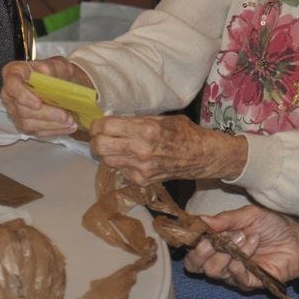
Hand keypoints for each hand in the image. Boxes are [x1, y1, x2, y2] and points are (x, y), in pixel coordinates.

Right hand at [0, 57, 92, 136]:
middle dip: (46, 114)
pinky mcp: (23, 124)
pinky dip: (54, 130)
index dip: (23, 95)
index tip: (38, 103)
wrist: (64, 84)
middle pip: (22, 109)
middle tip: (65, 115)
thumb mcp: (58, 64)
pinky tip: (67, 126)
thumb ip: (52, 67)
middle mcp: (10, 93)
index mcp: (14, 73)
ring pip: (28, 123)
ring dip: (52, 124)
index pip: (12, 84)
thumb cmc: (56, 72)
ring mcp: (15, 110)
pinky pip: (36, 131)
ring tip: (70, 121)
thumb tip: (46, 74)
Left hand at [89, 114, 247, 184]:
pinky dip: (122, 163)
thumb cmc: (183, 132)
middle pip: (100, 147)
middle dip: (97, 140)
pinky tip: (133, 157)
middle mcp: (140, 150)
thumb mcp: (161, 119)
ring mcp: (140, 168)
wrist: (201, 156)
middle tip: (101, 136)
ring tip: (117, 147)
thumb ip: (137, 121)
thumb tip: (113, 120)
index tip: (99, 124)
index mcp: (146, 130)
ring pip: (107, 160)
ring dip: (108, 153)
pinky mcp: (141, 180)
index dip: (98, 124)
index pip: (106, 127)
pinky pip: (120, 170)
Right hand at [184, 205, 298, 288]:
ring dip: (227, 251)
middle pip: (195, 265)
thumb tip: (200, 220)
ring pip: (214, 271)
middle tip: (216, 238)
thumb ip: (225, 219)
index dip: (191, 241)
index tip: (199, 230)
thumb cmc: (273, 224)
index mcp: (216, 242)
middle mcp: (221, 259)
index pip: (192, 249)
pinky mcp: (249, 283)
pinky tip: (253, 244)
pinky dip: (241, 260)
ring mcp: (233, 272)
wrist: (298, 238)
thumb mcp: (248, 215)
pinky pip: (235, 277)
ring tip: (244, 236)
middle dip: (202, 250)